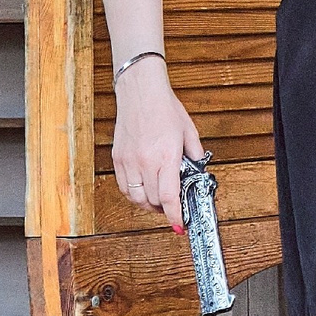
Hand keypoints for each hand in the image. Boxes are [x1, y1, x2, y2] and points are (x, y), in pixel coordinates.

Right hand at [110, 57, 204, 232]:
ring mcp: (129, 161)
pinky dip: (134, 194)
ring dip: (148, 204)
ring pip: (136, 198)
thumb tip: (197, 172)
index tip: (179, 224)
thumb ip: (194, 155)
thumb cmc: (165, 108)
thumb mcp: (189, 131)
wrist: (140, 91)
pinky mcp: (118, 158)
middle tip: (173, 206)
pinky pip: (124, 186)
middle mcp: (146, 161)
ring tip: (158, 200)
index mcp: (166, 155)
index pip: (170, 196)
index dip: (175, 215)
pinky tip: (143, 189)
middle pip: (154, 200)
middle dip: (165, 208)